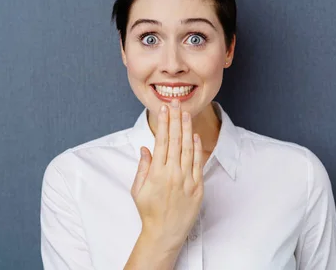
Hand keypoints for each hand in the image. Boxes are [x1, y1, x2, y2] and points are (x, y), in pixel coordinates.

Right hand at [130, 99, 204, 250]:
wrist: (164, 233)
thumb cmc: (148, 211)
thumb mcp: (137, 190)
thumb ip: (142, 167)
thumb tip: (146, 148)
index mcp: (156, 173)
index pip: (162, 141)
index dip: (163, 123)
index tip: (164, 109)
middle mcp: (173, 174)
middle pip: (176, 140)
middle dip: (175, 119)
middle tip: (176, 103)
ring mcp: (187, 180)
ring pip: (188, 148)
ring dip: (187, 129)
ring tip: (186, 113)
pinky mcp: (197, 187)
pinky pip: (198, 163)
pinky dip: (197, 148)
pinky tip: (194, 135)